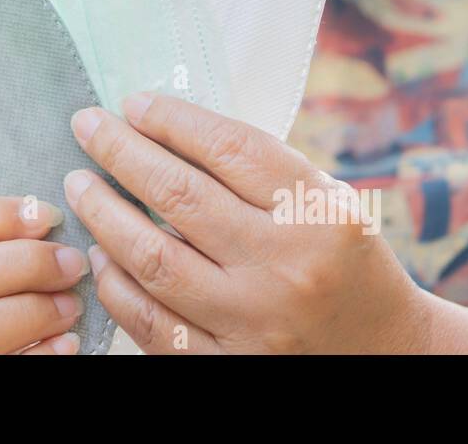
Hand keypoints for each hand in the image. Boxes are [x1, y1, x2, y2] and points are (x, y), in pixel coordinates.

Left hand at [64, 93, 429, 353]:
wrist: (388, 354)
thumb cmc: (347, 264)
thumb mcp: (327, 203)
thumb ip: (258, 170)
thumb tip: (164, 126)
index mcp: (318, 214)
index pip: (229, 148)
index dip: (171, 119)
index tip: (132, 102)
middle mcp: (286, 267)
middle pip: (180, 196)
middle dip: (120, 151)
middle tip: (86, 126)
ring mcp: (254, 323)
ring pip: (153, 259)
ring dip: (104, 214)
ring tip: (79, 185)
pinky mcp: (228, 366)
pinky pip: (151, 323)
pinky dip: (117, 285)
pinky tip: (102, 255)